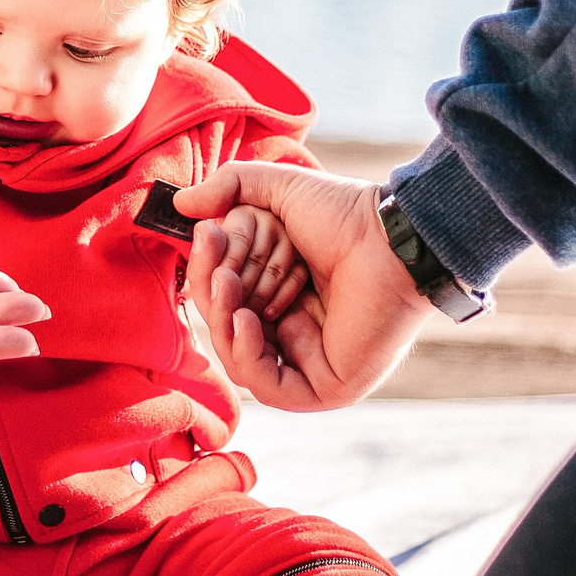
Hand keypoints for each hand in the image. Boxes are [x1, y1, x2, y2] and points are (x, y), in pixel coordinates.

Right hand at [173, 163, 434, 409]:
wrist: (392, 237)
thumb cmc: (347, 214)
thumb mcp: (278, 192)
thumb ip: (231, 187)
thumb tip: (183, 205)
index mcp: (281, 298)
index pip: (225, 302)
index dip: (207, 274)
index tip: (206, 233)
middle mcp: (293, 334)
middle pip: (226, 330)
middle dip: (213, 293)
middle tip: (215, 253)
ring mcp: (309, 364)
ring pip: (241, 360)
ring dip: (223, 319)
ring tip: (228, 281)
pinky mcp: (326, 388)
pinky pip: (270, 387)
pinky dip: (247, 356)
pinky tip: (245, 319)